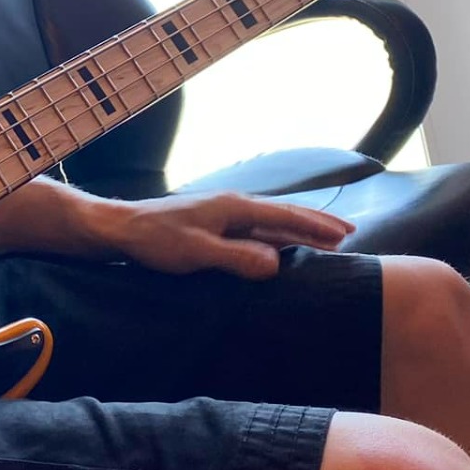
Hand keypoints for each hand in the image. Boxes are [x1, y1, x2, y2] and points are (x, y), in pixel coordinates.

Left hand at [91, 192, 353, 280]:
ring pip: (272, 221)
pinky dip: (277, 235)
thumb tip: (278, 263)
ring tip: (325, 239)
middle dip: (316, 224)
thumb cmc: (156, 240)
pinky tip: (281, 244)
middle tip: (348, 234)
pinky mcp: (213, 224)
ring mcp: (223, 214)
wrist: (122, 229)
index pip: (285, 216)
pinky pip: (256, 229)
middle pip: (284, 214)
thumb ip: (238, 258)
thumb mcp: (198, 252)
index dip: (317, 226)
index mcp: (235, 208)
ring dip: (299, 230)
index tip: (345, 235)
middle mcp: (233, 206)